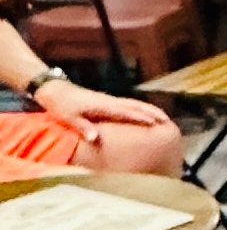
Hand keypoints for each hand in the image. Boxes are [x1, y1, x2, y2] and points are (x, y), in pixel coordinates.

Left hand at [35, 80, 169, 139]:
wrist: (56, 90)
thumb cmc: (62, 106)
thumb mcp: (70, 119)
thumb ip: (84, 128)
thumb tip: (95, 139)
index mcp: (103, 106)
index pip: (126, 112)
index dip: (140, 117)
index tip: (154, 123)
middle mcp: (110, 101)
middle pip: (135, 105)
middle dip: (152, 112)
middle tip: (167, 120)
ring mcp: (109, 100)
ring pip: (134, 103)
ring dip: (149, 109)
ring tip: (162, 117)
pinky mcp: (107, 100)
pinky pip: (129, 103)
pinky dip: (140, 107)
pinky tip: (144, 112)